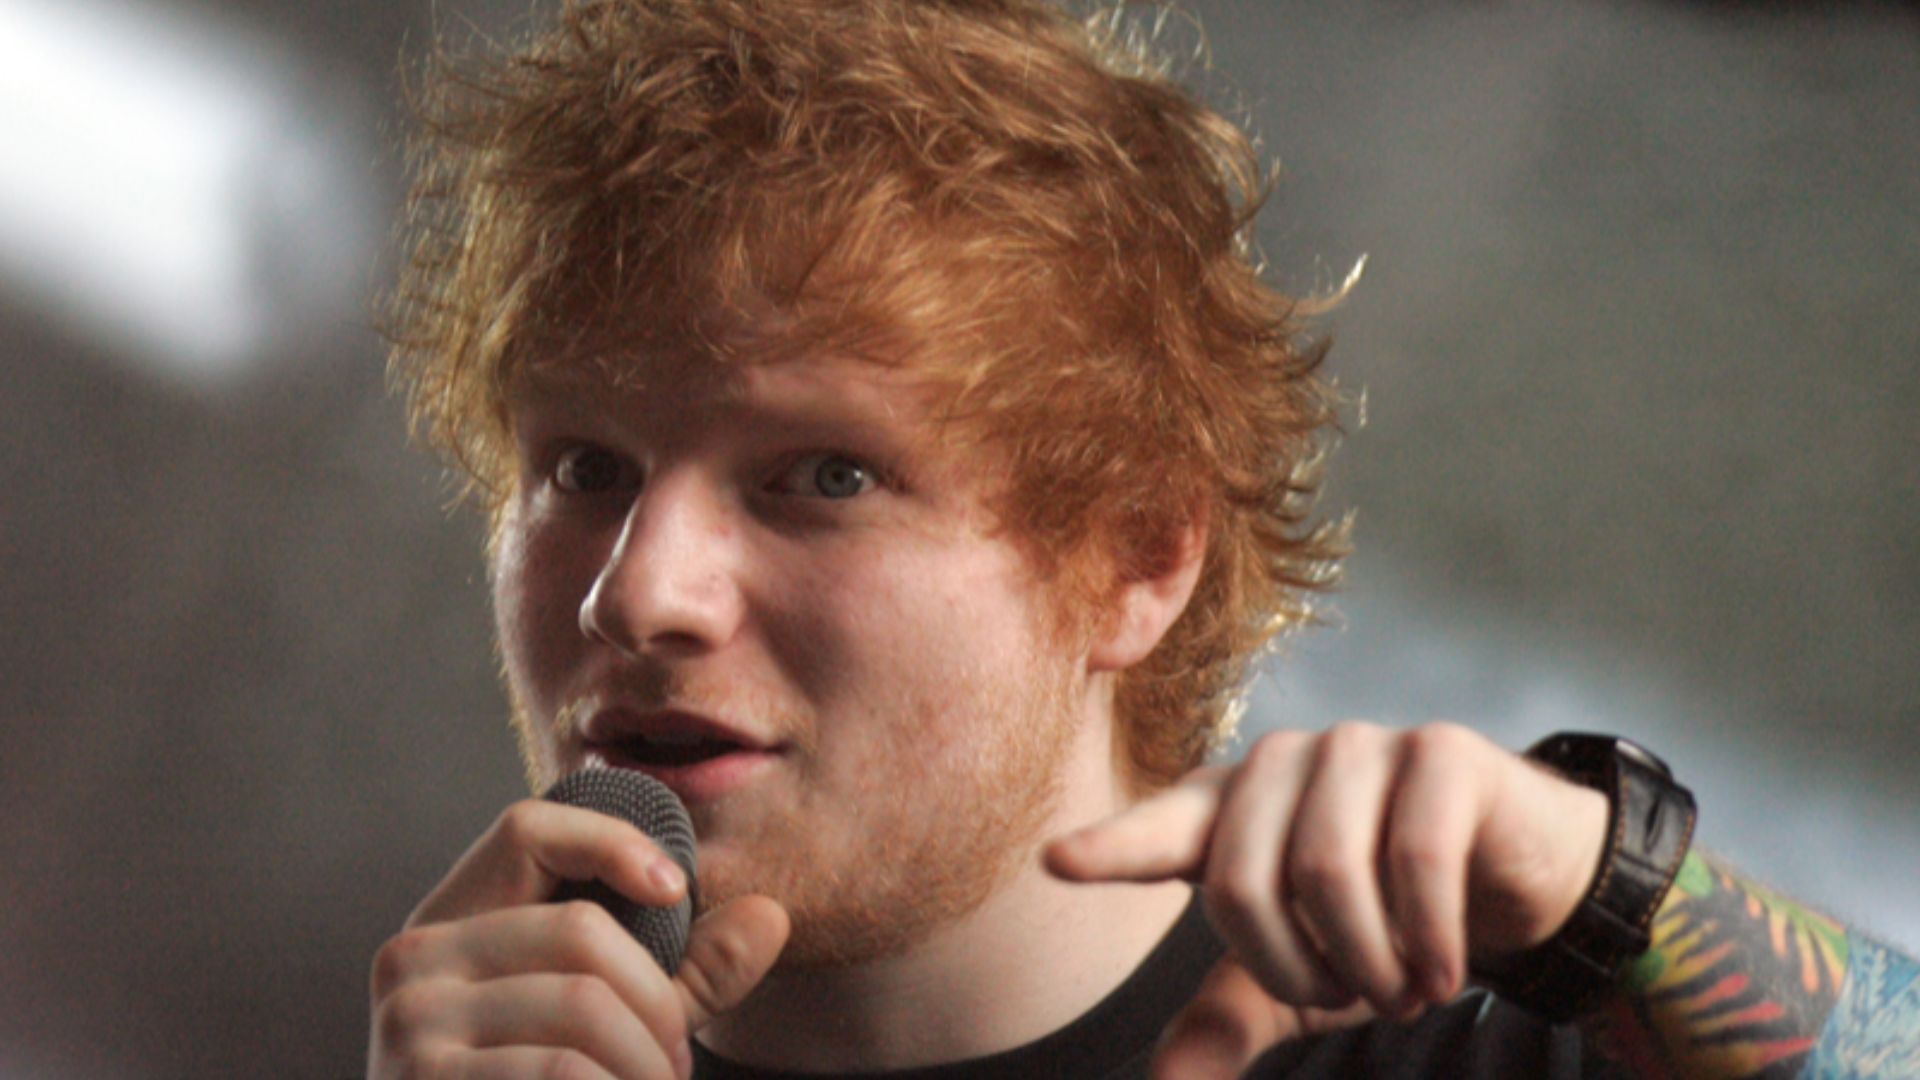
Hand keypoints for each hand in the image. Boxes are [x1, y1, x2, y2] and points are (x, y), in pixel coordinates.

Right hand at [369, 798, 789, 1078]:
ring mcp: (408, 1022)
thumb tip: (771, 914)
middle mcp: (412, 959)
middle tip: (676, 1066)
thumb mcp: (617, 1028)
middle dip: (659, 1002)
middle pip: (578, 928)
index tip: (676, 888)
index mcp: (450, 926)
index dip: (609, 842)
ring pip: (583, 1005)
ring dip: (647, 1064)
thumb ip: (686, 974)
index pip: (526, 829)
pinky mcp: (423, 1077)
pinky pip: (562, 1069)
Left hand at [1045, 722, 1607, 1079]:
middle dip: (1296, 969)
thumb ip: (1228, 1021)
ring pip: (1327, 871)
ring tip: (1400, 987)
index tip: (1056, 861)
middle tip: (1351, 996)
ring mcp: (1360, 746)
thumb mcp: (1302, 984)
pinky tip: (1442, 971)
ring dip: (1367, 961)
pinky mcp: (1440, 751)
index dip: (1112, 847)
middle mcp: (1283, 763)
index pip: (1163, 828)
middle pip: (1243, 882)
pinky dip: (1426, 937)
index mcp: (1232, 809)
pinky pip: (1414, 857)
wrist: (1514, 878)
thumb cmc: (1384, 923)